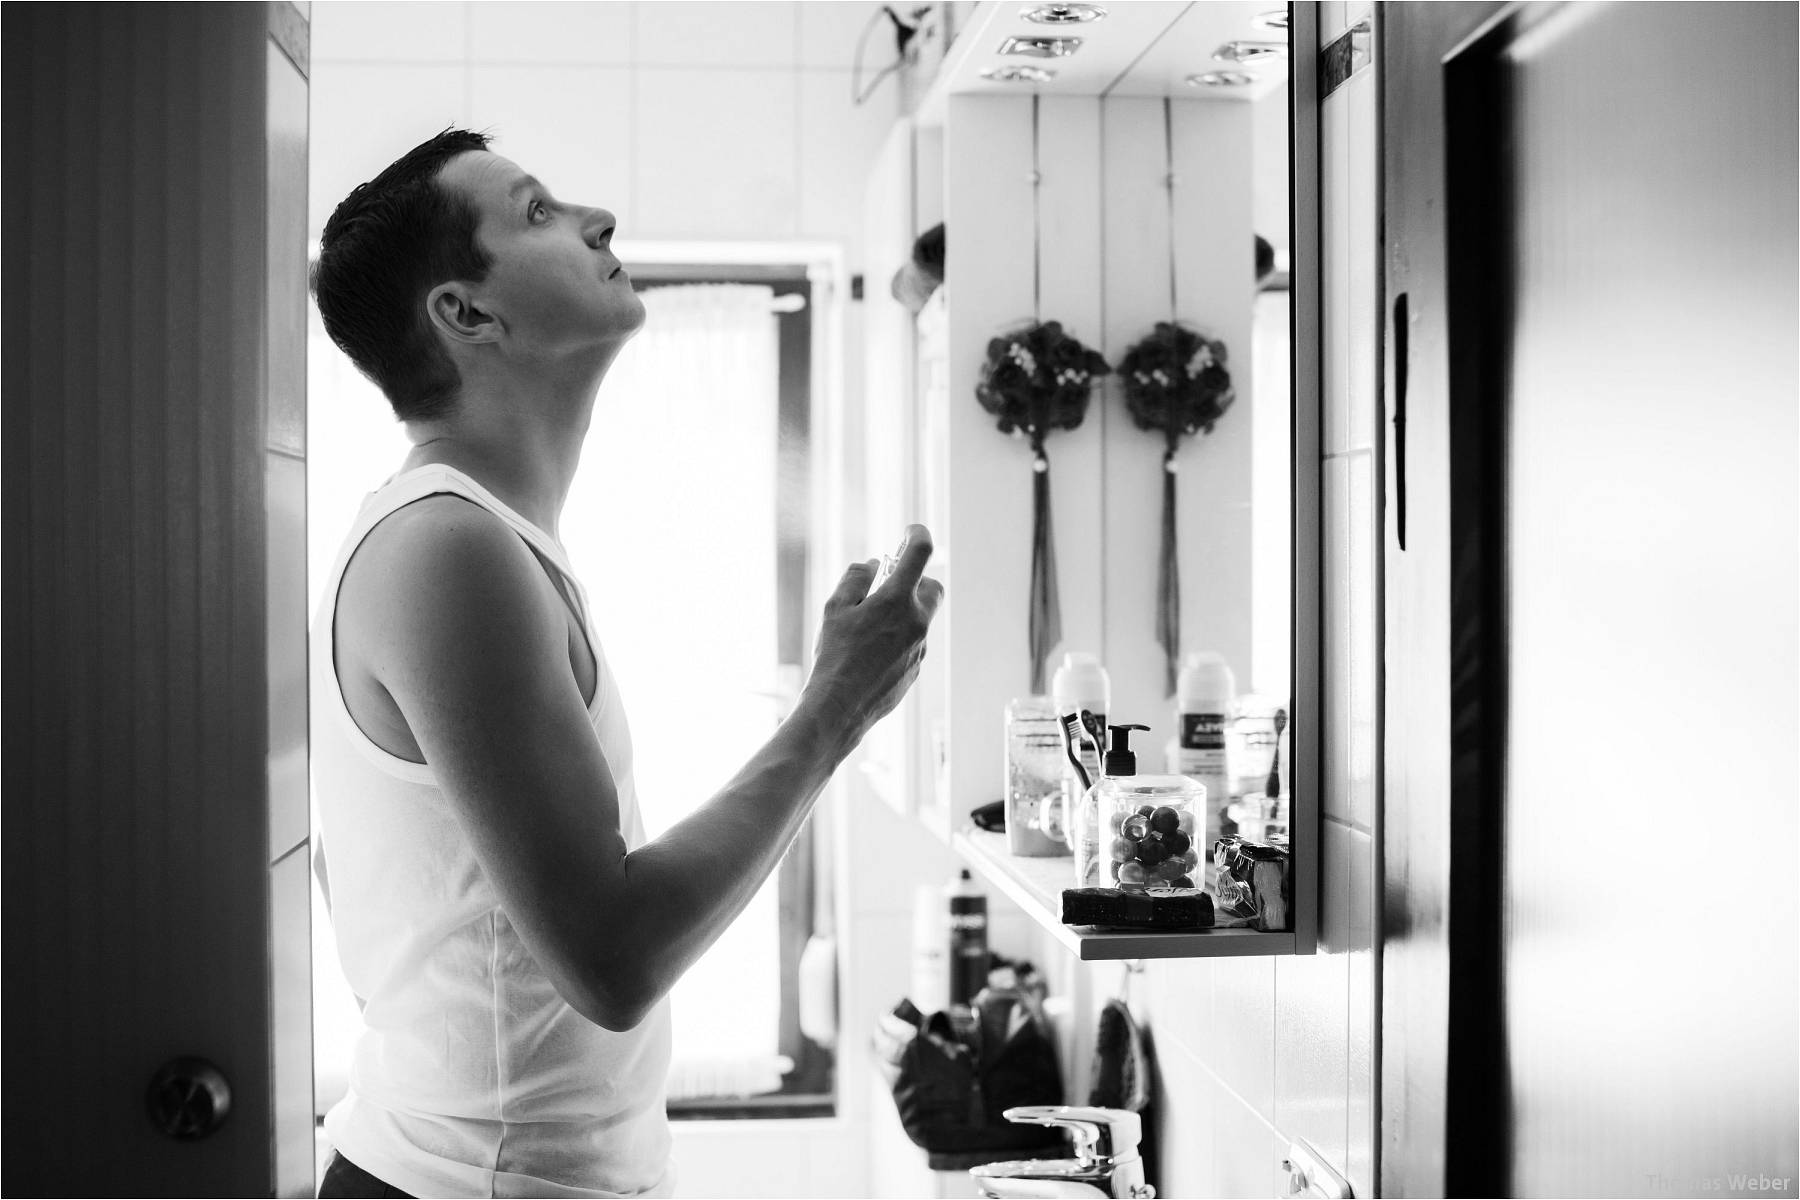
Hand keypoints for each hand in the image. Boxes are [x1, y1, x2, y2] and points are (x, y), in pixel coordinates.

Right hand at [805, 524, 943, 742]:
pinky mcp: (916, 670)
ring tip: (871, 622)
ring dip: (905, 612)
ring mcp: (920, 648)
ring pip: (922, 619)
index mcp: (896, 601)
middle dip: (917, 579)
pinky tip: (871, 651)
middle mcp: (917, 622)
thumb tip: (873, 564)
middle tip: (891, 582)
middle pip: (933, 588)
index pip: (920, 553)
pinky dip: (899, 637)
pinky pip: (913, 644)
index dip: (918, 534)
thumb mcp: (835, 608)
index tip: (911, 531)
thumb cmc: (834, 656)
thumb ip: (856, 579)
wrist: (840, 708)